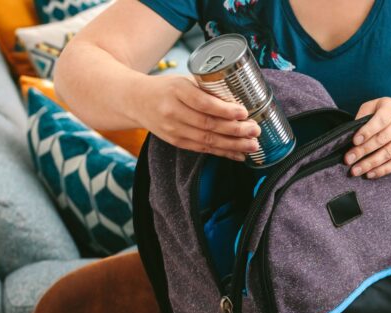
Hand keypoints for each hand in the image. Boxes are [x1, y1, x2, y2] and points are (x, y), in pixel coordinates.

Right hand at [132, 75, 260, 160]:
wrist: (135, 100)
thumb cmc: (166, 88)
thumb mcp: (182, 80)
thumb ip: (206, 88)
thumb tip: (239, 97)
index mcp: (176, 91)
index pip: (203, 103)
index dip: (225, 110)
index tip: (244, 112)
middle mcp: (173, 111)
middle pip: (208, 124)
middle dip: (235, 130)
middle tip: (255, 130)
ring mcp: (173, 129)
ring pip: (207, 140)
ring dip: (233, 145)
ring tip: (253, 145)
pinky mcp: (176, 141)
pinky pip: (202, 149)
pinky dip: (223, 153)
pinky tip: (239, 154)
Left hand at [345, 97, 390, 178]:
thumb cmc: (382, 113)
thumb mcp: (372, 107)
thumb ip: (362, 116)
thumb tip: (350, 134)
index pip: (380, 121)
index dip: (367, 132)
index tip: (354, 142)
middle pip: (382, 139)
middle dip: (363, 151)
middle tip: (348, 160)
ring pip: (389, 153)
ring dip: (371, 164)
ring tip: (356, 170)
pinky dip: (382, 170)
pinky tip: (370, 174)